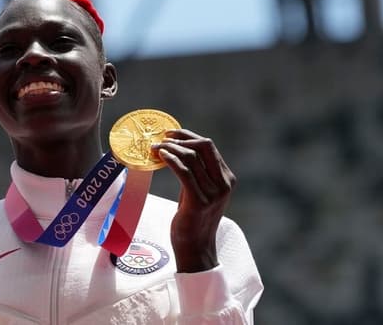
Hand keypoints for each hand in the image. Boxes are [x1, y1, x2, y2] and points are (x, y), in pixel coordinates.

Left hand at [151, 129, 235, 272]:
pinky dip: (170, 159)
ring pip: (191, 156)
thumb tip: (178, 150)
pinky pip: (183, 171)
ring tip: (155, 148)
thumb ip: (197, 173)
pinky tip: (160, 156)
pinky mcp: (199, 201)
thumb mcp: (201, 192)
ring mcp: (213, 192)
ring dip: (170, 148)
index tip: (170, 134)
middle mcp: (224, 183)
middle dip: (180, 138)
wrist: (196, 248)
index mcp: (227, 179)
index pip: (209, 146)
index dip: (188, 136)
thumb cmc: (194, 219)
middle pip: (203, 146)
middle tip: (161, 138)